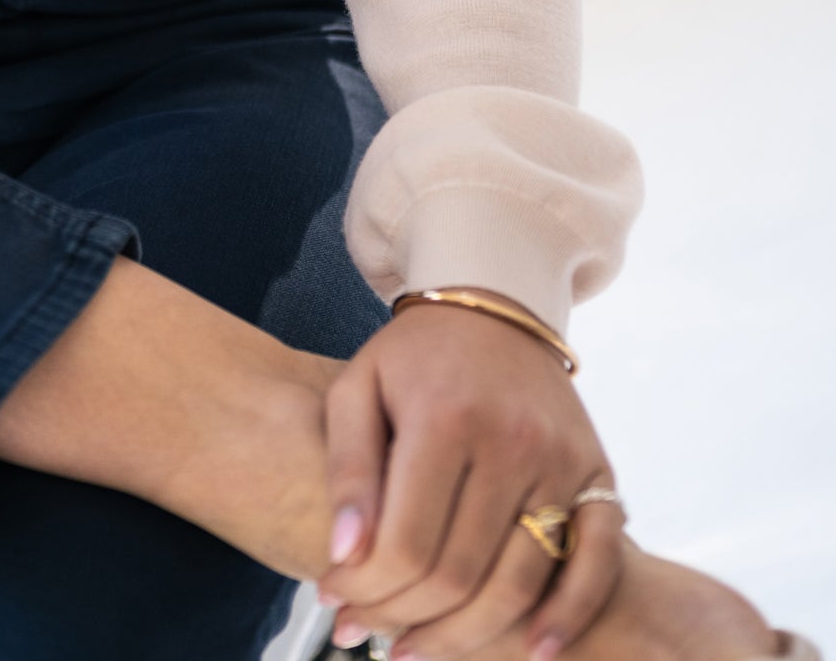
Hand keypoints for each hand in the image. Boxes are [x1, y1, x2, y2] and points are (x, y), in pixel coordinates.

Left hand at [317, 290, 623, 657]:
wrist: (492, 307)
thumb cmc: (413, 357)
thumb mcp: (357, 389)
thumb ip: (348, 470)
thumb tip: (342, 557)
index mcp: (445, 417)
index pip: (408, 542)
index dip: (368, 589)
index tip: (335, 603)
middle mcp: (511, 441)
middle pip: (459, 573)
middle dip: (405, 618)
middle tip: (366, 637)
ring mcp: (562, 461)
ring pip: (519, 584)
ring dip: (467, 637)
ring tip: (415, 650)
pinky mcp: (598, 474)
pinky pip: (595, 564)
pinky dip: (568, 618)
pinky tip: (532, 654)